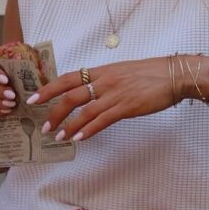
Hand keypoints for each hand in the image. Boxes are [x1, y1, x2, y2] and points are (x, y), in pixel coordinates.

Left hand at [27, 58, 174, 141]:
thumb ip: (105, 81)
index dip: (49, 88)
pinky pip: (102, 120)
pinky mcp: (127, 106)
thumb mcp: (122, 72)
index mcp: (102, 71)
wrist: (173, 75)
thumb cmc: (150, 74)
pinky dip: (89, 130)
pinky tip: (80, 139)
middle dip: (54, 112)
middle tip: (44, 126)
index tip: (34, 98)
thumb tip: (90, 92)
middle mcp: (104, 81)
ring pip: (84, 111)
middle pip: (71, 96)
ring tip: (59, 137)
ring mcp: (115, 94)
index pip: (68, 78)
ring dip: (69, 126)